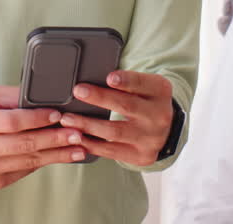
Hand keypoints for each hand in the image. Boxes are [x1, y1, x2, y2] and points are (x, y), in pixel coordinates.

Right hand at [0, 86, 87, 190]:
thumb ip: (18, 96)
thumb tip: (49, 95)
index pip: (12, 122)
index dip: (37, 119)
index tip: (58, 115)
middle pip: (24, 144)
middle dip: (55, 139)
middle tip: (76, 133)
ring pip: (29, 161)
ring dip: (58, 154)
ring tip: (79, 147)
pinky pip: (26, 171)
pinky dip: (46, 162)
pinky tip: (62, 156)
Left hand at [57, 70, 172, 166]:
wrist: (165, 129)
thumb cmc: (144, 100)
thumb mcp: (143, 85)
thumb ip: (124, 81)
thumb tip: (90, 76)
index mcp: (160, 91)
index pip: (142, 83)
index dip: (126, 81)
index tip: (109, 78)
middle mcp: (159, 115)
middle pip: (127, 106)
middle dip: (100, 98)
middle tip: (78, 91)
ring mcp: (151, 138)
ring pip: (115, 132)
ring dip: (88, 125)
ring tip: (67, 119)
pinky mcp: (141, 156)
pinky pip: (112, 152)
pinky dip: (91, 144)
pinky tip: (76, 138)